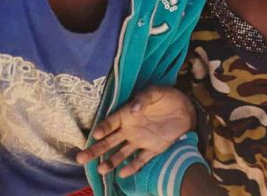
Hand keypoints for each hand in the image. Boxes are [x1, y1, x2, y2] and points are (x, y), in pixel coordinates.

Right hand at [75, 86, 195, 177]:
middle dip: (95, 150)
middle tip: (81, 158)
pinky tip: (123, 174)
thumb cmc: (166, 96)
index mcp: (127, 114)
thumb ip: (143, 98)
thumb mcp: (156, 92)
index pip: (111, 123)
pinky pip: (141, 160)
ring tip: (101, 170)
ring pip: (121, 153)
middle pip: (109, 141)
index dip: (103, 128)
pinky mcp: (153, 149)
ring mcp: (140, 140)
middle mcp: (130, 129)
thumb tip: (133, 109)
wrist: (186, 109)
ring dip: (111, 161)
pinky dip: (133, 167)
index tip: (95, 135)